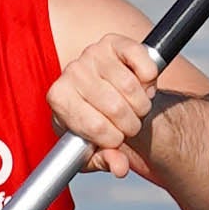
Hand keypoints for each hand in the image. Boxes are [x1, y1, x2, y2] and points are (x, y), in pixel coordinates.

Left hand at [49, 31, 163, 180]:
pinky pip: (142, 62)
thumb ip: (105, 160)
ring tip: (135, 106)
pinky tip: (142, 85)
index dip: (113, 139)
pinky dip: (150, 79)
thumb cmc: (94, 126)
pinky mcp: (115, 42)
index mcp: (58, 98)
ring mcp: (92, 53)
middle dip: (131, 124)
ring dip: (142, 104)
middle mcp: (71, 71)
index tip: (116, 139)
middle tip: (130, 124)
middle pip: (116, 107)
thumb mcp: (93, 150)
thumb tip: (119, 167)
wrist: (105, 96)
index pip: (95, 126)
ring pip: (131, 87)